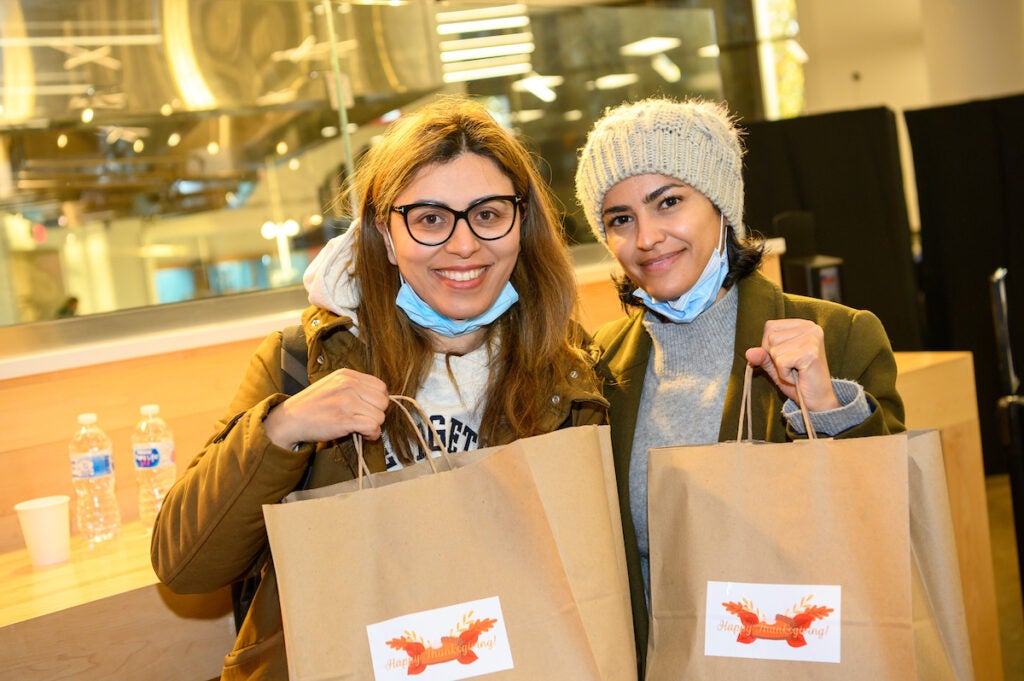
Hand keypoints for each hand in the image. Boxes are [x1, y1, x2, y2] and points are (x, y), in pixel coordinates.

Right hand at [264, 368, 389, 448]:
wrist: (290, 419)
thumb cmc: (312, 405)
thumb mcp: (332, 385)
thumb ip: (354, 387)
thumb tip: (376, 399)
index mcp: (347, 375)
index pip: (381, 386)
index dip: (378, 401)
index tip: (369, 409)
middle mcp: (349, 385)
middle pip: (383, 401)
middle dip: (377, 413)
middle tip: (365, 420)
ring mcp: (347, 401)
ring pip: (380, 416)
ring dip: (374, 426)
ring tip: (362, 428)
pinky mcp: (344, 419)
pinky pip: (373, 427)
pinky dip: (371, 434)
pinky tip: (363, 435)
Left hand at [744, 319, 840, 410]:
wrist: (818, 400)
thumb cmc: (798, 380)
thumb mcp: (775, 364)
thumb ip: (762, 355)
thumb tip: (749, 353)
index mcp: (802, 324)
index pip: (770, 327)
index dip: (769, 347)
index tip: (787, 357)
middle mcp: (810, 327)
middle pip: (771, 338)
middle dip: (775, 358)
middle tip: (793, 367)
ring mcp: (812, 338)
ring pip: (774, 350)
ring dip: (780, 367)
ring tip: (796, 371)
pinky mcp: (810, 353)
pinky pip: (781, 362)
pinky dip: (785, 374)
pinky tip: (798, 376)